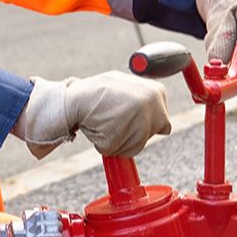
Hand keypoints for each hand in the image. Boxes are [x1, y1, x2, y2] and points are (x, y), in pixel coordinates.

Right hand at [11, 72, 170, 158]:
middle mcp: (153, 103)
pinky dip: (109, 145)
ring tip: (104, 121)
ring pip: (136, 145)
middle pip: (152, 133)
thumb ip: (146, 98)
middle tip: (114, 119)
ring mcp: (142, 119)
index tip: (127, 117)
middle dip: (134, 132)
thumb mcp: (126, 85)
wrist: (73, 98)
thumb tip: (163, 117)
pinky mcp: (127, 134)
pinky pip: (121, 151)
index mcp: (157, 92)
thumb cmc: (96, 92)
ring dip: (119, 139)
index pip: (162, 120)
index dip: (143, 122)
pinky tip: (99, 128)